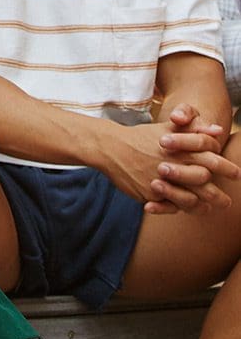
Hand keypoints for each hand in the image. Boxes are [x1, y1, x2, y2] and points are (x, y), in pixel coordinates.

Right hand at [105, 115, 238, 215]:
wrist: (111, 147)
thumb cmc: (142, 137)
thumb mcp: (168, 128)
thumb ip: (194, 129)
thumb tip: (218, 130)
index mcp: (180, 148)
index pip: (211, 159)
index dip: (226, 168)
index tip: (237, 175)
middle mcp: (173, 164)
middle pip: (204, 182)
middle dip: (218, 194)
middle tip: (226, 202)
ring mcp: (161, 180)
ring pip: (190, 199)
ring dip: (202, 205)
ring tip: (210, 208)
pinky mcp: (149, 193)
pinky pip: (170, 206)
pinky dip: (181, 209)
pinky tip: (188, 209)